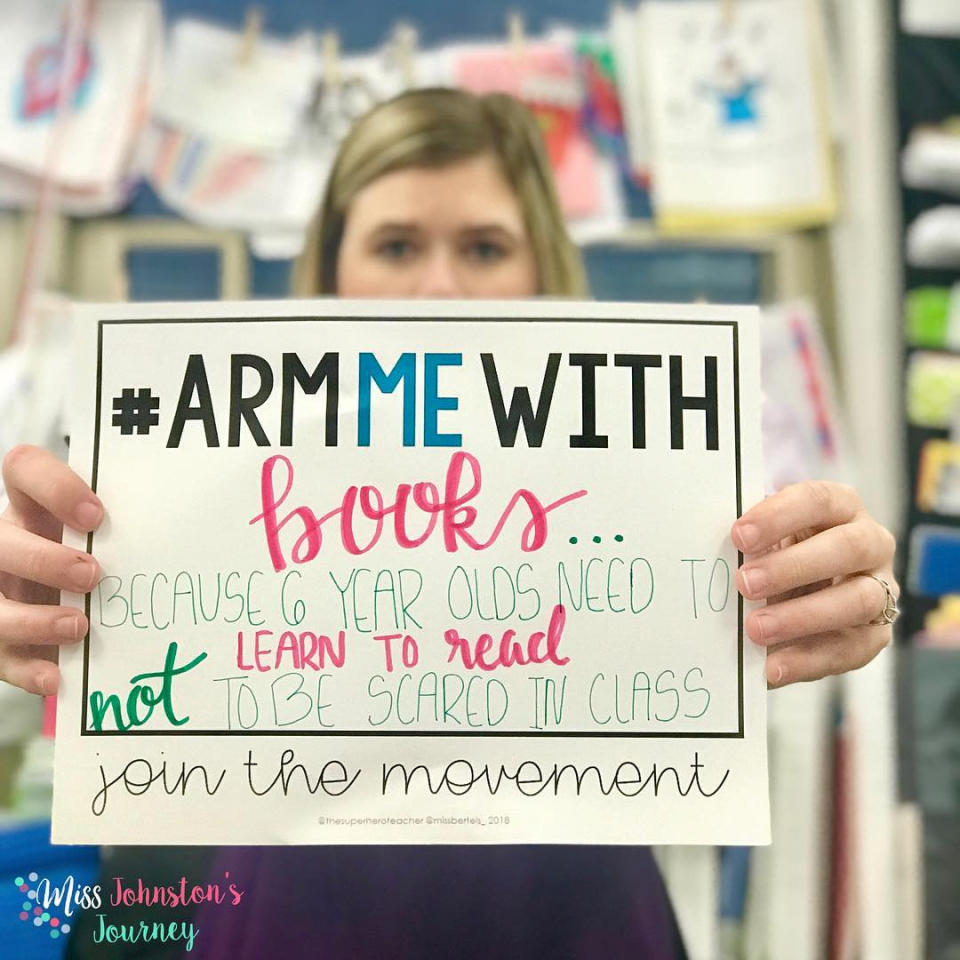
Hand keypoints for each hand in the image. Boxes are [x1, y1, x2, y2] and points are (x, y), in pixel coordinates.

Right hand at [0, 445, 102, 695]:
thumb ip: (127, 526)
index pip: (24, 470)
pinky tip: (59, 676)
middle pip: (0, 543)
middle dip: (44, 560)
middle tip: (92, 574)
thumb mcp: (107, 534)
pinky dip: (30, 669)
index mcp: (32, 507)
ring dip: (33, 618)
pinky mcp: (1, 638)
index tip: (95, 514)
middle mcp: (7, 544)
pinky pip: (1, 657)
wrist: (65, 599)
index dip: (53, 486)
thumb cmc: (98, 554)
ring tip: (79, 625)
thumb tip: (191, 527)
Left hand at [730, 481, 897, 688]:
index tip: (739, 536)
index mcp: (840, 507)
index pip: (818, 500)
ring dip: (802, 616)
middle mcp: (871, 543)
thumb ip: (749, 544)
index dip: (779, 516)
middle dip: (793, 567)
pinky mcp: (876, 634)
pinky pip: (850, 649)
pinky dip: (808, 660)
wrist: (796, 595)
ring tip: (756, 630)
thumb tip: (712, 557)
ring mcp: (881, 589)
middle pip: (847, 548)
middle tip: (745, 583)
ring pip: (858, 600)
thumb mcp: (764, 542)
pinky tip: (772, 667)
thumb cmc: (776, 554)